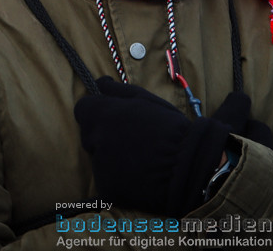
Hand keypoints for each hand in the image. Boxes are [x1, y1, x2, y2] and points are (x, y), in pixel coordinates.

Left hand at [73, 77, 229, 214]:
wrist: (190, 165)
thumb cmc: (170, 127)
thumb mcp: (145, 100)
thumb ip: (117, 91)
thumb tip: (99, 83)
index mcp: (102, 114)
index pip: (83, 109)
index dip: (96, 112)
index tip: (113, 118)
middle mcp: (95, 139)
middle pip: (88, 134)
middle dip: (103, 135)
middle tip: (131, 140)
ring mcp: (99, 165)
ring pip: (97, 158)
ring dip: (110, 157)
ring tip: (138, 159)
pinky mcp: (106, 188)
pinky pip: (106, 180)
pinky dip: (117, 179)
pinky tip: (138, 176)